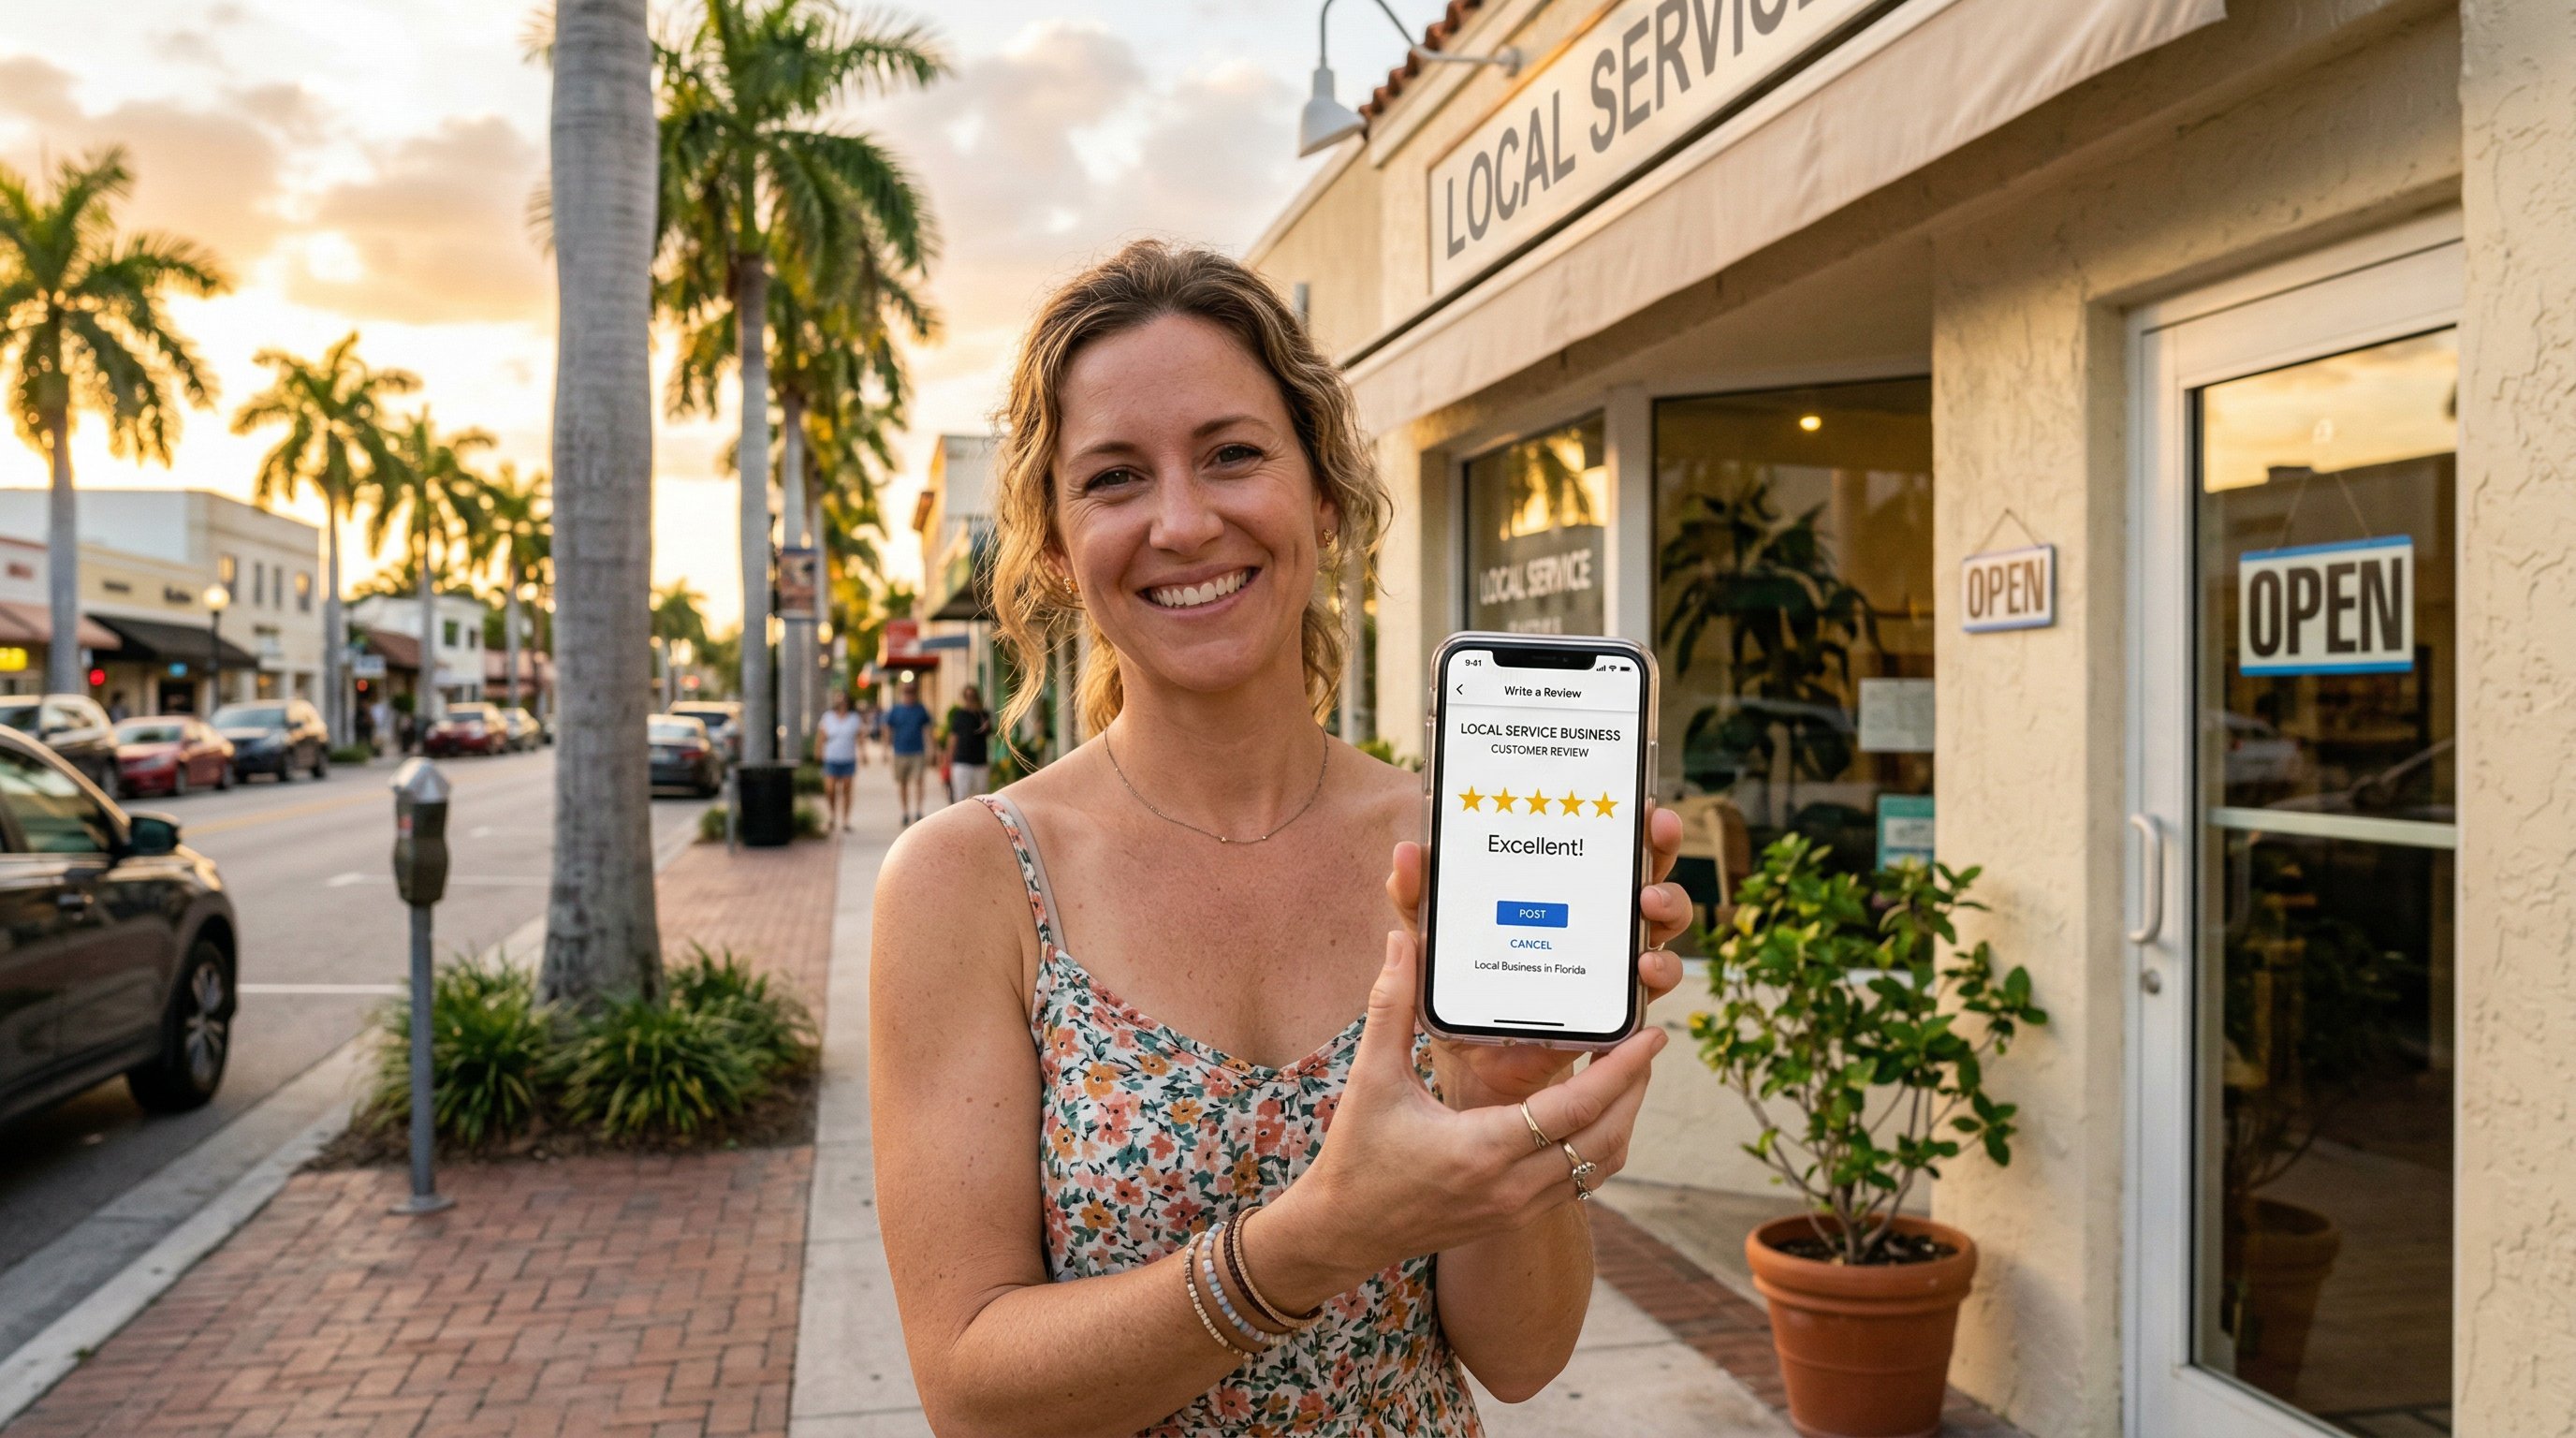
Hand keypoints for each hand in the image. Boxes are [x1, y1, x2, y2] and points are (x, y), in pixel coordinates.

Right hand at [1257, 928, 1665, 1304]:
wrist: (1344, 1231)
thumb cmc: (1356, 1155)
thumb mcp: (1371, 1077)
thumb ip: (1391, 1006)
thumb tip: (1402, 942)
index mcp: (1483, 1148)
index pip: (1577, 1107)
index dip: (1623, 1069)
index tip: (1653, 1036)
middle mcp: (1511, 1185)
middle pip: (1607, 1138)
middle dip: (1636, 1089)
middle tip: (1648, 1044)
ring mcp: (1517, 1208)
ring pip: (1600, 1166)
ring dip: (1624, 1120)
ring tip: (1629, 1075)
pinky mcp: (1515, 1217)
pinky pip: (1580, 1183)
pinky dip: (1600, 1146)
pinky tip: (1592, 1113)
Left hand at [1384, 802, 1692, 1108]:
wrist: (1470, 1059)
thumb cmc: (1461, 981)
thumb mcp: (1434, 936)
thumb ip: (1417, 898)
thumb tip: (1405, 853)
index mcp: (1563, 890)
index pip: (1605, 844)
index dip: (1630, 819)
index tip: (1640, 798)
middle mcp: (1598, 921)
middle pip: (1647, 875)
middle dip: (1660, 850)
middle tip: (1654, 835)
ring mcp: (1612, 965)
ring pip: (1662, 928)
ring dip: (1667, 911)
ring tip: (1648, 908)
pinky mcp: (1613, 1011)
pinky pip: (1648, 992)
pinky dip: (1655, 976)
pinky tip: (1643, 969)